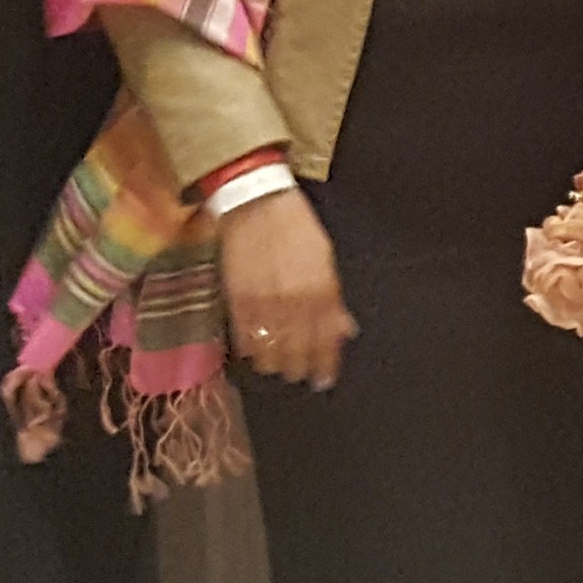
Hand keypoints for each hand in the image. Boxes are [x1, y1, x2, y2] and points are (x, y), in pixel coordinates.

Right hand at [217, 186, 357, 388]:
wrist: (255, 203)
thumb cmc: (295, 227)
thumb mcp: (324, 258)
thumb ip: (334, 298)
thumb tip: (345, 328)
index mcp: (321, 291)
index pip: (326, 341)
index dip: (326, 364)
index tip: (324, 379)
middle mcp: (294, 303)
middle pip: (299, 352)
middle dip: (301, 368)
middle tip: (301, 376)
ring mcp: (264, 304)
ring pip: (271, 351)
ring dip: (276, 364)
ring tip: (278, 368)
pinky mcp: (236, 301)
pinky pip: (245, 338)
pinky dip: (251, 350)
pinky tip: (255, 353)